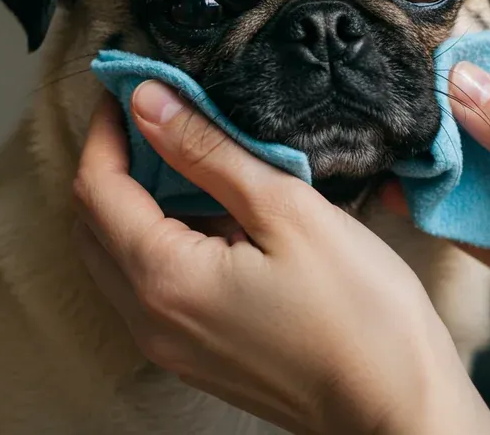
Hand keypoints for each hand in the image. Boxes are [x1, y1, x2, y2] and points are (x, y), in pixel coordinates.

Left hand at [72, 83, 489, 434]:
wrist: (396, 409)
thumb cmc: (360, 313)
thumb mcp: (287, 211)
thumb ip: (208, 153)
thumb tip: (148, 102)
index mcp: (164, 278)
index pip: (97, 187)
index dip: (107, 130)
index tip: (130, 86)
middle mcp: (148, 319)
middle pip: (93, 225)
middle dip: (113, 164)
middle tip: (153, 117)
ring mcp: (168, 345)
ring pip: (116, 258)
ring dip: (134, 203)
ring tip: (185, 158)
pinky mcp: (194, 356)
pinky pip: (149, 288)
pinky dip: (158, 242)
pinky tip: (211, 217)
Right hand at [382, 21, 489, 432]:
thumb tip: (462, 84)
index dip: (483, 55)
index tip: (429, 62)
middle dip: (447, 109)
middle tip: (399, 111)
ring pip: (474, 163)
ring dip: (436, 159)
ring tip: (391, 151)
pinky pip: (468, 218)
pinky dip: (435, 207)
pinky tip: (401, 196)